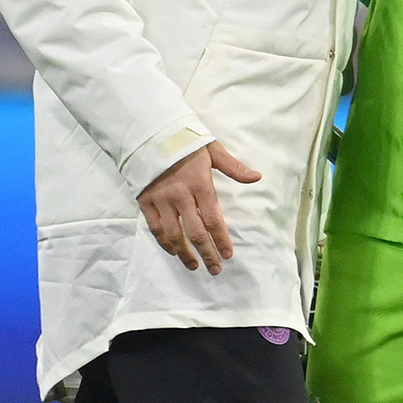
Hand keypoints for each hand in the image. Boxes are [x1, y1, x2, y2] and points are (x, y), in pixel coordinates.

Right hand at [137, 141, 260, 274]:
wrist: (149, 133)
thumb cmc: (185, 141)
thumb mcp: (212, 149)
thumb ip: (233, 167)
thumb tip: (257, 177)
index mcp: (199, 183)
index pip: (213, 219)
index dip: (221, 239)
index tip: (228, 254)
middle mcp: (180, 195)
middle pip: (195, 232)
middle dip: (207, 253)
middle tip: (215, 269)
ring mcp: (160, 200)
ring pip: (174, 234)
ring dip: (185, 253)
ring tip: (195, 266)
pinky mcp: (145, 201)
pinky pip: (155, 228)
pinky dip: (164, 243)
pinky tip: (173, 252)